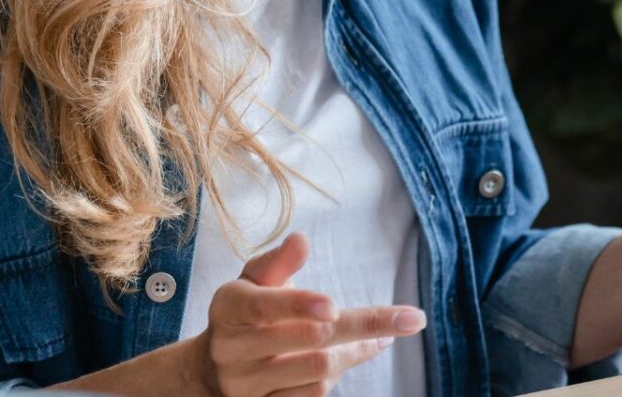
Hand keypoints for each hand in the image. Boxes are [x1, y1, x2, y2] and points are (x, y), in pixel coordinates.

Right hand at [195, 232, 425, 396]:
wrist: (212, 369)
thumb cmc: (246, 311)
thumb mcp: (254, 281)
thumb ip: (278, 261)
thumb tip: (301, 239)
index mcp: (230, 307)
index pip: (263, 306)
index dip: (298, 305)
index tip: (334, 305)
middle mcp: (233, 349)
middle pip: (309, 341)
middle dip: (362, 327)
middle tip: (408, 318)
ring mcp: (247, 385)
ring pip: (318, 371)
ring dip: (357, 352)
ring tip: (383, 337)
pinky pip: (312, 395)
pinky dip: (341, 374)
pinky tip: (356, 354)